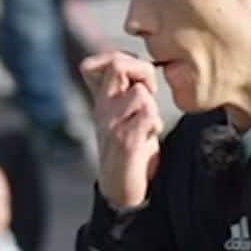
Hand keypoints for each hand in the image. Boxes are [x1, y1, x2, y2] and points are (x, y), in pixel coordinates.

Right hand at [81, 52, 163, 208]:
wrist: (121, 191)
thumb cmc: (130, 150)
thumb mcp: (123, 114)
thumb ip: (127, 91)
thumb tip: (140, 67)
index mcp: (101, 101)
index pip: (94, 64)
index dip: (121, 59)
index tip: (137, 79)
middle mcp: (102, 109)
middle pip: (117, 64)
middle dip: (143, 71)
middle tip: (150, 92)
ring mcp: (112, 125)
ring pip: (140, 94)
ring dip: (153, 108)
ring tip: (148, 127)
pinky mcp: (125, 141)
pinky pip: (149, 116)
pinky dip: (155, 126)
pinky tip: (149, 139)